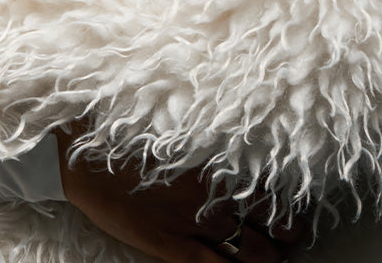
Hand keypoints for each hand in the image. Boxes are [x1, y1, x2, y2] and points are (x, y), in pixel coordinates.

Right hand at [56, 126, 307, 262]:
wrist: (86, 156)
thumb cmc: (129, 136)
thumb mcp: (176, 131)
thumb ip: (208, 144)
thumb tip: (233, 143)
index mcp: (216, 162)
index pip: (270, 191)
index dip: (289, 208)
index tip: (295, 212)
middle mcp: (212, 195)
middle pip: (270, 224)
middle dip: (287, 236)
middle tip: (292, 238)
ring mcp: (193, 224)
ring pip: (250, 252)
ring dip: (268, 259)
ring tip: (273, 259)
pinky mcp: (171, 246)